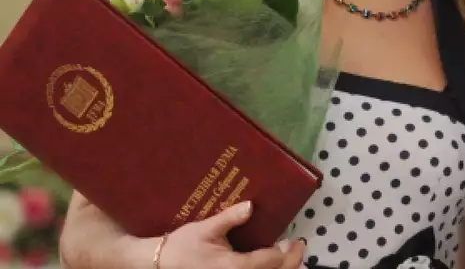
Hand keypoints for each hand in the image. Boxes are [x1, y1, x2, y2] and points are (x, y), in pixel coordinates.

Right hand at [157, 202, 304, 268]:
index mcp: (231, 267)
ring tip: (292, 259)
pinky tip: (273, 265)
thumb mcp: (206, 228)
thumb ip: (229, 218)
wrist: (160, 264)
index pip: (267, 263)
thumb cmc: (182, 246)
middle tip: (300, 248)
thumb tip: (250, 206)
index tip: (295, 241)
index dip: (285, 254)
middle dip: (290, 264)